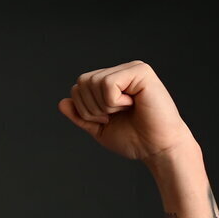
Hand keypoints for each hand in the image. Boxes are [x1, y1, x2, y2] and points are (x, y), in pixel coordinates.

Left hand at [58, 61, 195, 161]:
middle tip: (114, 116)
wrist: (155, 148)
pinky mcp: (141, 71)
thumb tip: (62, 102)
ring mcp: (131, 69)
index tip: (106, 120)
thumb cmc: (133, 139)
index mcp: (111, 83)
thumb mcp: (99, 129)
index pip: (78, 87)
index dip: (84, 110)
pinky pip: (109, 84)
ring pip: (94, 82)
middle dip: (92, 108)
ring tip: (124, 110)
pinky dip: (114, 102)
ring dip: (104, 106)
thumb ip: (80, 116)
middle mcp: (120, 72)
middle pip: (82, 82)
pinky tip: (132, 104)